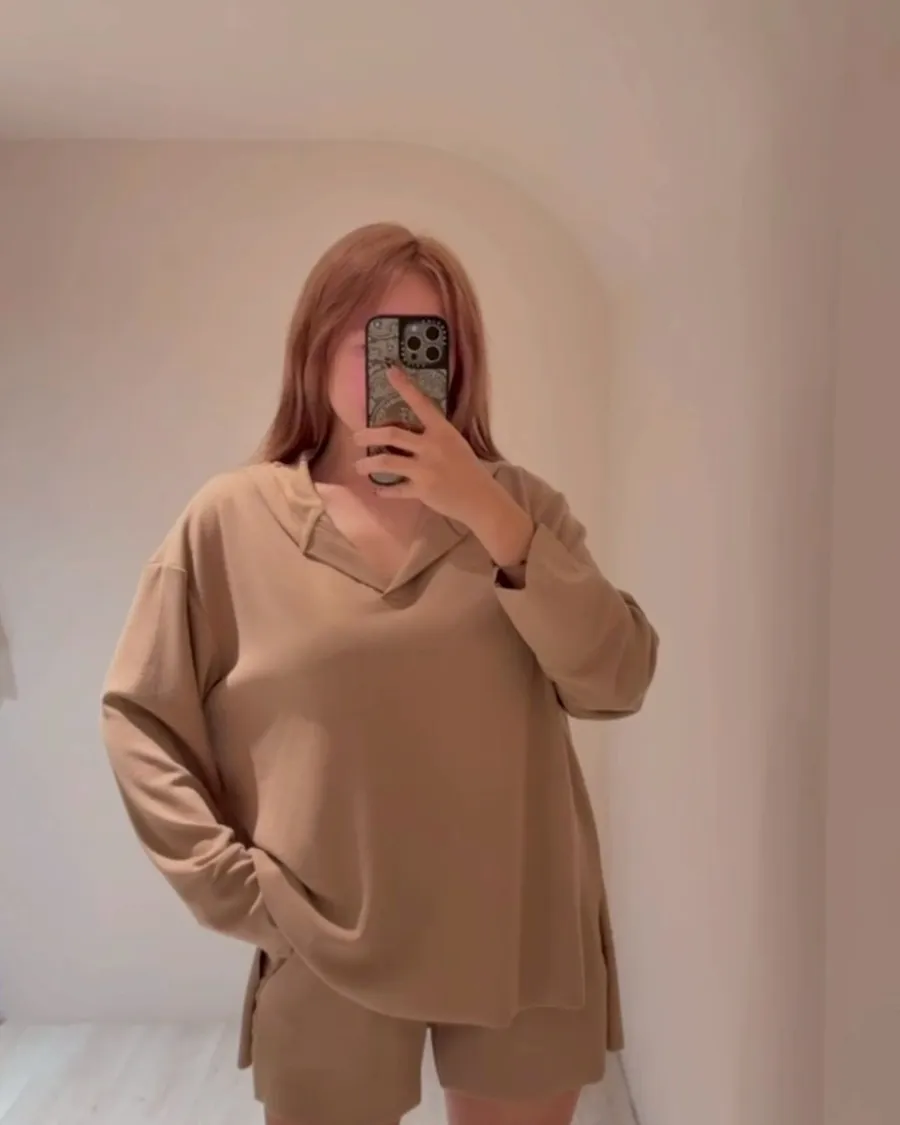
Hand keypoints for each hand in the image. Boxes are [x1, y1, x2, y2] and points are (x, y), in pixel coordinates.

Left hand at [353, 365, 533, 564]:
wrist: (480, 497)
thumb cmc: (467, 467)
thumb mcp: (454, 443)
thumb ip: (433, 436)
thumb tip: (407, 431)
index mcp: (442, 431)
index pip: (421, 403)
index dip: (404, 386)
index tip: (389, 371)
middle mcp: (431, 446)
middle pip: (392, 434)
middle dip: (369, 435)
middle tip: (356, 437)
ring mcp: (425, 469)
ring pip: (387, 462)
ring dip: (368, 464)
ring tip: (359, 466)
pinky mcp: (421, 490)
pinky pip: (396, 489)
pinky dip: (384, 490)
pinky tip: (378, 489)